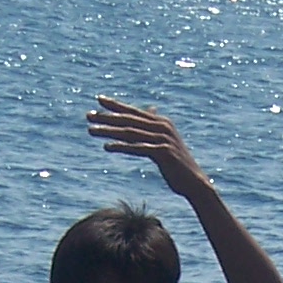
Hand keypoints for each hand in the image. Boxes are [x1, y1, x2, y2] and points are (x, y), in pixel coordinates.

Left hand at [88, 98, 208, 201]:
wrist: (194, 182)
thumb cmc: (177, 164)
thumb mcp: (165, 141)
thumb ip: (155, 126)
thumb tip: (150, 110)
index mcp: (161, 122)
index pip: (134, 111)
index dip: (116, 105)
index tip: (99, 100)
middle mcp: (162, 126)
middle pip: (129, 120)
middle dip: (107, 117)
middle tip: (88, 116)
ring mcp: (163, 138)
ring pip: (130, 132)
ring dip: (109, 131)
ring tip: (91, 131)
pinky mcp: (163, 152)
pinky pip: (138, 148)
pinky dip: (122, 147)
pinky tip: (107, 147)